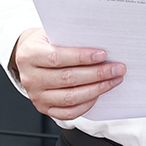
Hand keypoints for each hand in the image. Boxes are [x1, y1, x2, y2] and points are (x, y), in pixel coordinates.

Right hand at [11, 28, 125, 119]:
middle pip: (67, 79)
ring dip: (96, 89)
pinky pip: (68, 112)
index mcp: (30, 55)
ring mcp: (36, 96)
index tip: (103, 55)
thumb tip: (99, 42)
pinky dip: (86, 104)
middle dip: (97, 74)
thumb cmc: (44, 42)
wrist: (28, 56)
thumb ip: (70, 38)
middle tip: (117, 68)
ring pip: (70, 97)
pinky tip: (98, 93)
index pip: (57, 58)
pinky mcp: (43, 108)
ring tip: (113, 80)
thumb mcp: (52, 32)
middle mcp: (30, 78)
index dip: (82, 57)